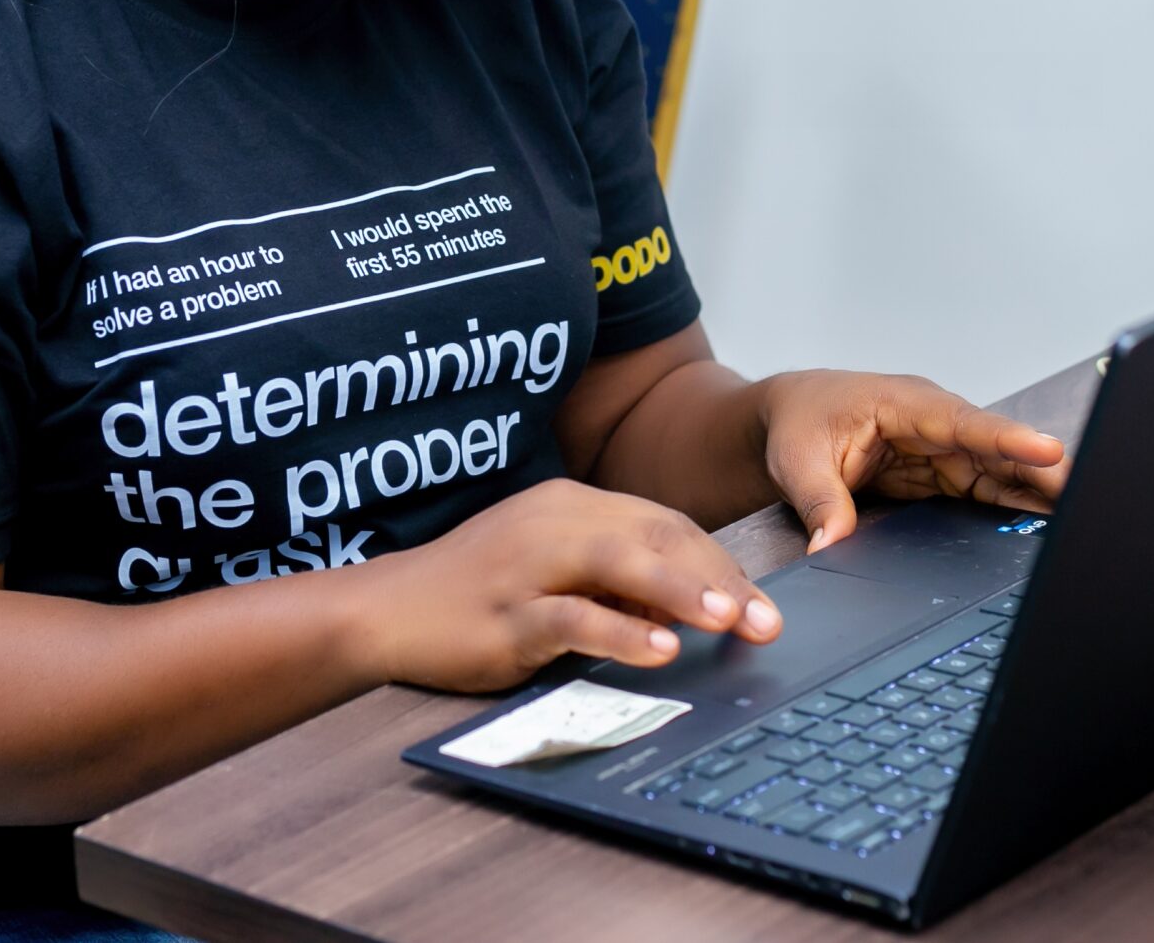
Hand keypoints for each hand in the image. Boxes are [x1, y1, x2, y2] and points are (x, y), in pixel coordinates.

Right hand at [360, 478, 784, 692]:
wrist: (388, 608)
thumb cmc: (476, 592)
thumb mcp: (552, 571)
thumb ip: (613, 579)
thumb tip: (689, 606)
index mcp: (569, 505)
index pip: (663, 523)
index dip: (719, 562)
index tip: (761, 603)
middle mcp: (553, 522)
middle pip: (654, 535)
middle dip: (718, 577)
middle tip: (766, 621)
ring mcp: (527, 564)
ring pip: (618, 561)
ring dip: (680, 590)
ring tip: (728, 620)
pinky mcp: (505, 612)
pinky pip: (571, 616)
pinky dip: (620, 631)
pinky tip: (659, 649)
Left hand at [757, 371, 1068, 552]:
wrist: (786, 419)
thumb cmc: (796, 424)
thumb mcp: (798, 462)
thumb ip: (821, 503)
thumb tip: (831, 546)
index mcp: (903, 404)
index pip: (963, 422)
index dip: (1008, 438)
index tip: (1050, 451)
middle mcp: (933, 422)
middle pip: (997, 447)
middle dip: (1042, 469)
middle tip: (1087, 494)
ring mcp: (941, 447)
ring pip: (999, 469)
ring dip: (1037, 491)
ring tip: (1081, 514)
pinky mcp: (942, 472)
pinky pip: (985, 487)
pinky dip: (1014, 504)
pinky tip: (1043, 524)